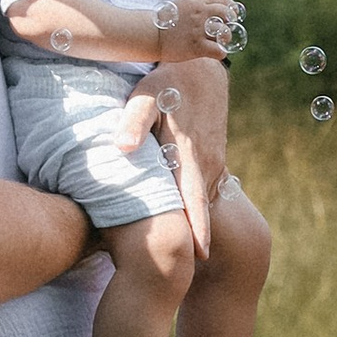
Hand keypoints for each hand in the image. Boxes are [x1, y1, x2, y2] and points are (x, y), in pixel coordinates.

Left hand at [120, 53, 228, 256]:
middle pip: (199, 210)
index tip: (197, 258)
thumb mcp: (146, 96)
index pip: (195, 202)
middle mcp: (207, 165)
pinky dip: (193, 204)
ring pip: (201, 200)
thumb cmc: (166, 80)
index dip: (197, 230)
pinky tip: (180, 219)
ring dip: (193, 223)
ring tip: (180, 254)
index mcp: (191, 156)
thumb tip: (123, 149)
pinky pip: (202, 189)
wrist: (200, 66)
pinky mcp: (212, 159)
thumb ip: (134, 122)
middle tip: (182, 270)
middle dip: (194, 238)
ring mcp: (213, 163)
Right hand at [160, 0, 242, 58]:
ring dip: (225, 38)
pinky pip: (219, 51)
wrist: (150, 34)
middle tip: (225, 29)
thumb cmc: (163, 22)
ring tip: (219, 42)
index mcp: (196, 2)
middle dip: (230, 21)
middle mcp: (200, 13)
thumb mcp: (180, 6)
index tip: (233, 12)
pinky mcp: (197, 46)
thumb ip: (195, 7)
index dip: (230, 6)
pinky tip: (215, 53)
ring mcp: (199, 30)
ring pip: (225, 32)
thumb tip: (207, 9)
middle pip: (226, 13)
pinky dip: (221, 53)